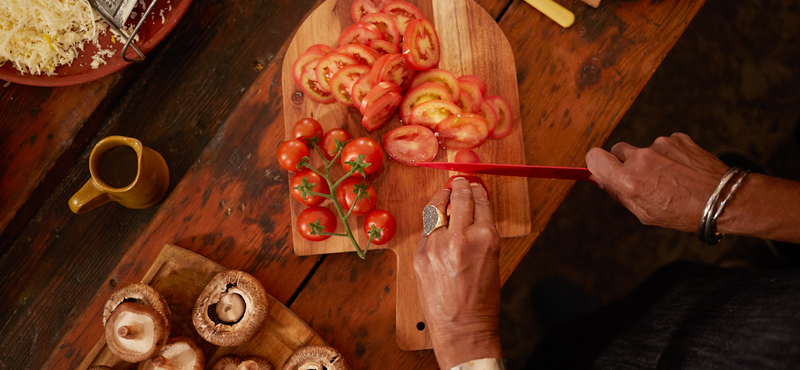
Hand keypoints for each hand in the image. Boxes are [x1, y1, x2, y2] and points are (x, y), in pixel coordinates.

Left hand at [414, 177, 501, 369]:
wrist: (462, 328)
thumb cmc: (482, 299)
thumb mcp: (492, 260)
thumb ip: (481, 233)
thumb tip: (473, 211)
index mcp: (485, 238)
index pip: (480, 202)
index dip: (476, 190)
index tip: (474, 184)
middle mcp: (461, 238)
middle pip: (459, 199)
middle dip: (460, 187)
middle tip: (459, 182)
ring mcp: (436, 246)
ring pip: (436, 210)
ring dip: (442, 198)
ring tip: (445, 193)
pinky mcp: (420, 256)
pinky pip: (426, 231)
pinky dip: (432, 223)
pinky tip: (436, 219)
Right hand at [586, 132, 728, 231]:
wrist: (723, 200)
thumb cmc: (683, 212)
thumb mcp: (645, 213)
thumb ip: (618, 193)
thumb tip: (599, 179)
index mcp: (629, 181)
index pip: (594, 157)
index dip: (597, 163)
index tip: (604, 170)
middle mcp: (641, 159)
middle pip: (617, 150)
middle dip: (625, 162)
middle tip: (643, 179)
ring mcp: (660, 146)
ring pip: (644, 149)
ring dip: (652, 160)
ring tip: (672, 178)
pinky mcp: (677, 138)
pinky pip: (664, 144)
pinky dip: (670, 155)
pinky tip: (683, 170)